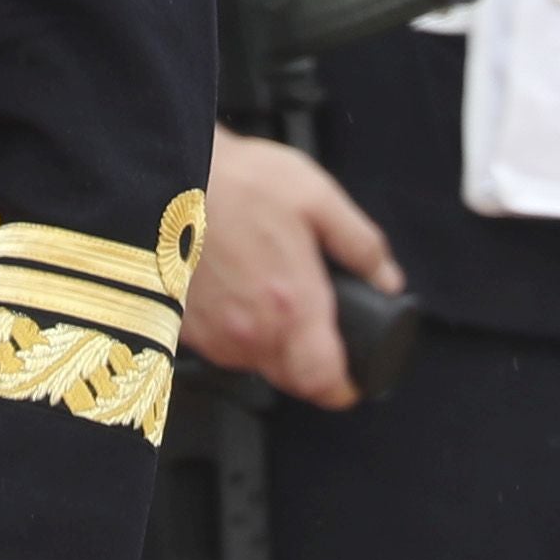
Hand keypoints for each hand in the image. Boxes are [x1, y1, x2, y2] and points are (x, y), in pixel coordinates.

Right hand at [183, 127, 401, 411]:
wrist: (170, 172)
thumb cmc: (239, 181)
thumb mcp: (317, 198)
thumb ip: (360, 244)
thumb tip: (388, 280)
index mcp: (293, 306)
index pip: (323, 383)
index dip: (342, 388)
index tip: (350, 379)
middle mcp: (251, 331)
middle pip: (291, 380)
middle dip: (308, 363)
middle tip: (312, 327)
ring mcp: (213, 334)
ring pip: (254, 363)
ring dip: (270, 344)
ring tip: (268, 295)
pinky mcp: (183, 325)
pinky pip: (220, 347)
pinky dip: (234, 332)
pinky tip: (235, 292)